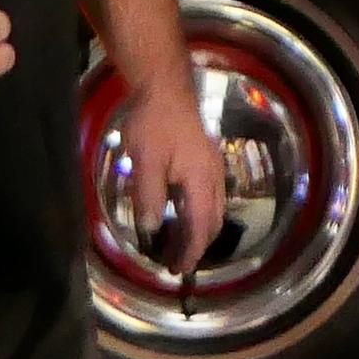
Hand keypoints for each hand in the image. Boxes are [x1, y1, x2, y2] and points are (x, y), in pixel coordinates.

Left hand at [110, 51, 229, 265]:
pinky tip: (182, 213)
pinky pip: (210, 196)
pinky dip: (199, 214)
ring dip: (199, 230)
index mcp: (201, 182)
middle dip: (197, 246)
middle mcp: (214, 178)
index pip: (200, 227)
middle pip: (213, 222)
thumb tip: (152, 229)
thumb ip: (149, 198)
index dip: (190, 252)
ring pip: (213, 209)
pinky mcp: (206, 160)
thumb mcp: (145, 162)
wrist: (165, 88)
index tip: (177, 270)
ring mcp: (212, 167)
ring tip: (178, 244)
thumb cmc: (154, 125)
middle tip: (175, 262)